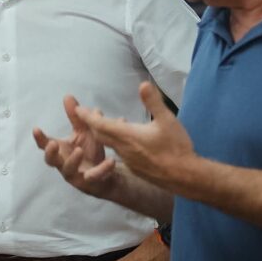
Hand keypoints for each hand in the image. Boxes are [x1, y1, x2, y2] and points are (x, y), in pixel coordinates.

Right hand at [33, 95, 117, 198]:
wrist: (110, 173)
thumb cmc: (91, 151)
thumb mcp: (84, 131)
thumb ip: (76, 116)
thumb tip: (68, 96)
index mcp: (61, 151)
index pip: (45, 145)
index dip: (39, 138)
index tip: (36, 129)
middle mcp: (64, 164)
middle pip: (51, 161)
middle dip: (50, 153)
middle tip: (53, 143)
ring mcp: (75, 176)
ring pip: (69, 171)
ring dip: (73, 161)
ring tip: (80, 151)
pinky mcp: (90, 184)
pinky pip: (94, 177)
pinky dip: (102, 169)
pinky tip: (110, 161)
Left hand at [76, 82, 194, 191]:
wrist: (184, 176)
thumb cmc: (176, 147)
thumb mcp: (167, 120)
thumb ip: (153, 102)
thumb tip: (143, 84)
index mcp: (128, 136)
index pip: (100, 125)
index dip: (87, 116)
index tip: (77, 109)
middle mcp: (123, 149)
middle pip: (100, 135)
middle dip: (92, 124)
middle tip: (87, 115)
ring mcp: (128, 160)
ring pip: (109, 145)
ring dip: (103, 134)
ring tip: (104, 124)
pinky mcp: (135, 168)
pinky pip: (119, 153)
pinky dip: (115, 143)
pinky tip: (124, 140)